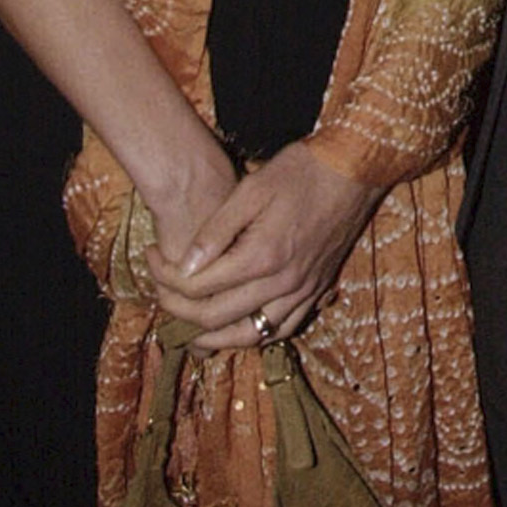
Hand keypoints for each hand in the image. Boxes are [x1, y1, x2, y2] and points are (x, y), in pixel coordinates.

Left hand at [146, 141, 381, 350]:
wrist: (356, 169)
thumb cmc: (301, 171)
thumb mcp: (251, 189)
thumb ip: (215, 232)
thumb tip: (183, 267)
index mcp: (261, 257)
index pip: (197, 288)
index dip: (164, 278)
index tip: (149, 257)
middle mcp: (283, 284)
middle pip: (215, 318)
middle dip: (176, 309)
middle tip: (159, 289)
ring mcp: (303, 292)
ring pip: (249, 337)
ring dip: (212, 338)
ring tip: (188, 328)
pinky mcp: (317, 291)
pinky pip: (281, 331)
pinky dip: (254, 336)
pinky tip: (238, 327)